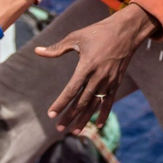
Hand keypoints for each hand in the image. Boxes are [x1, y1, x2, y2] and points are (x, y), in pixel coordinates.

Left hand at [37, 4, 154, 132]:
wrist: (126, 31)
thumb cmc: (98, 32)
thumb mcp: (76, 37)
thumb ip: (57, 48)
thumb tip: (37, 51)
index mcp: (87, 66)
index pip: (71, 90)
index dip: (61, 103)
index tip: (51, 114)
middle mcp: (98, 77)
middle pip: (82, 102)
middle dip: (70, 116)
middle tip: (59, 128)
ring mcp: (109, 81)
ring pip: (94, 105)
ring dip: (84, 119)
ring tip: (74, 131)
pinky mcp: (116, 82)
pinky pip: (109, 102)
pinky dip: (103, 114)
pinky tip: (97, 126)